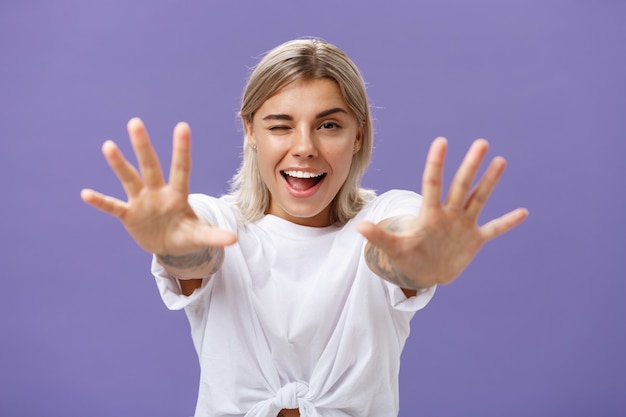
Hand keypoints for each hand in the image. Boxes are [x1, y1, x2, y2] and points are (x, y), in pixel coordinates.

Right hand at [81, 118, 236, 256]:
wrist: (170, 245)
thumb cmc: (186, 234)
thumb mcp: (200, 236)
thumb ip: (214, 236)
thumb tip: (234, 240)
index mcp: (178, 194)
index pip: (181, 168)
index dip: (181, 149)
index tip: (182, 126)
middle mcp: (158, 192)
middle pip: (151, 166)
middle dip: (143, 146)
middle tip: (135, 123)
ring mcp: (142, 202)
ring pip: (130, 179)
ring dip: (119, 164)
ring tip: (108, 146)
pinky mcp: (130, 215)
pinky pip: (113, 207)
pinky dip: (101, 202)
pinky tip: (85, 194)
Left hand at [357, 137, 527, 288]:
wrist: (423, 272)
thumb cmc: (408, 257)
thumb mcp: (394, 249)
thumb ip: (380, 237)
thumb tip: (360, 226)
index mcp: (430, 214)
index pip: (432, 184)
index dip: (436, 164)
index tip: (441, 141)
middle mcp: (449, 214)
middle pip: (461, 185)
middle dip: (471, 165)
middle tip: (481, 143)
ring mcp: (463, 225)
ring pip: (479, 199)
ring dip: (490, 182)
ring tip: (500, 161)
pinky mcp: (474, 239)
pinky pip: (494, 229)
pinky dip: (507, 223)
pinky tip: (523, 212)